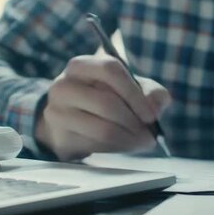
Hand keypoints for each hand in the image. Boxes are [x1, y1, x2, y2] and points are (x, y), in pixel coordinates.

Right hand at [35, 55, 170, 160]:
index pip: (110, 70)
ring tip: (141, 143)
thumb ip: (151, 93)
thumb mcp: (131, 89)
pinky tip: (123, 145)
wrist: (71, 122)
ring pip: (103, 129)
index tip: (151, 116)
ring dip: (129, 140)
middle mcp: (64, 84)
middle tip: (150, 137)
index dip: (134, 93)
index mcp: (83, 65)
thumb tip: (156, 107)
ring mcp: (57, 110)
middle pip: (107, 104)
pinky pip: (96, 145)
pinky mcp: (59, 135)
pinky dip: (116, 148)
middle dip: (135, 123)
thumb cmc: (106, 98)